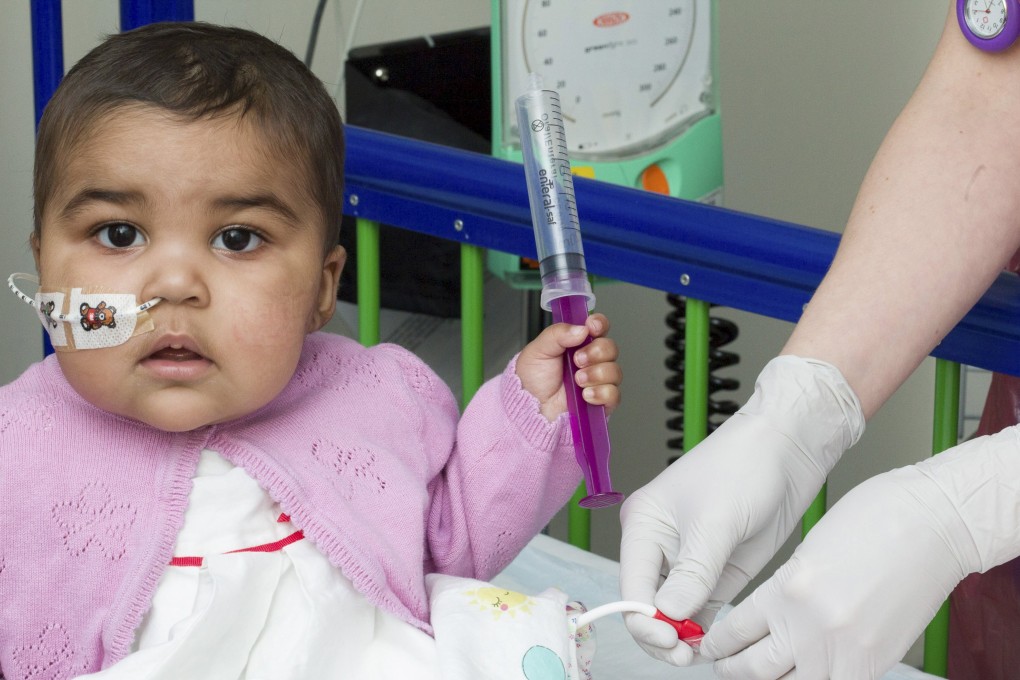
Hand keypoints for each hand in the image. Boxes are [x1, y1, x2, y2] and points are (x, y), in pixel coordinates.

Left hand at [515, 312, 620, 420]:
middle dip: (595, 352)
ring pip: (614, 371)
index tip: (592, 326)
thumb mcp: (538, 350)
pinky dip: (601, 393)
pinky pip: (614, 394)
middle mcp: (591, 360)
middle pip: (611, 348)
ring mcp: (598, 381)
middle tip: (577, 360)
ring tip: (577, 381)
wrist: (530, 408)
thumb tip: (581, 329)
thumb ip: (557, 334)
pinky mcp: (601, 401)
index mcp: (578, 343)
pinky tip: (585, 395)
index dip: (600, 324)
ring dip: (596, 374)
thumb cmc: (532, 380)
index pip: (599, 327)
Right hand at [619, 356, 863, 665]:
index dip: (645, 618)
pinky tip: (711, 643)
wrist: (787, 449)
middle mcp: (657, 546)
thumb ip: (693, 570)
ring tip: (700, 653)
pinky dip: (702, 629)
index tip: (670, 639)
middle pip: (646, 605)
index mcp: (642, 525)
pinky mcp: (715, 573)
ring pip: (672, 614)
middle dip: (661, 634)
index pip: (631, 585)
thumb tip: (670, 613)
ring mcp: (686, 562)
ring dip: (681, 636)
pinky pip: (699, 611)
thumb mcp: (716, 520)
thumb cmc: (744, 466)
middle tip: (685, 655)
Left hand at [702, 468, 970, 677]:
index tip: (710, 647)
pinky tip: (804, 677)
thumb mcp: (809, 549)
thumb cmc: (875, 519)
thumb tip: (773, 618)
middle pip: (754, 669)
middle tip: (723, 667)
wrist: (932, 523)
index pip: (735, 632)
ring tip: (757, 678)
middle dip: (732, 670)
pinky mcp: (875, 662)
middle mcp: (810, 626)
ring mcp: (844, 649)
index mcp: (786, 589)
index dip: (717, 644)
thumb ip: (787, 589)